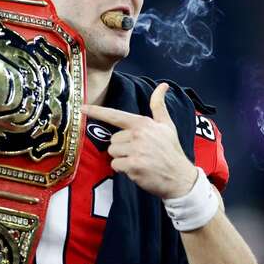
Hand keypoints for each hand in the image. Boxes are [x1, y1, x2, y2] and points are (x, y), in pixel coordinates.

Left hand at [82, 83, 197, 198]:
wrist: (181, 177)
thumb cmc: (171, 151)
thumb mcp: (167, 125)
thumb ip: (159, 105)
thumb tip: (163, 85)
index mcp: (143, 123)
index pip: (115, 115)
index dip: (97, 111)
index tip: (82, 107)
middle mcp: (138, 134)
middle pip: (112, 140)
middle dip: (122, 148)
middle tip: (140, 153)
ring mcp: (136, 150)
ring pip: (112, 153)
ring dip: (122, 159)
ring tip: (139, 161)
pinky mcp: (134, 165)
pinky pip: (115, 165)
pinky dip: (123, 170)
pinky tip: (137, 170)